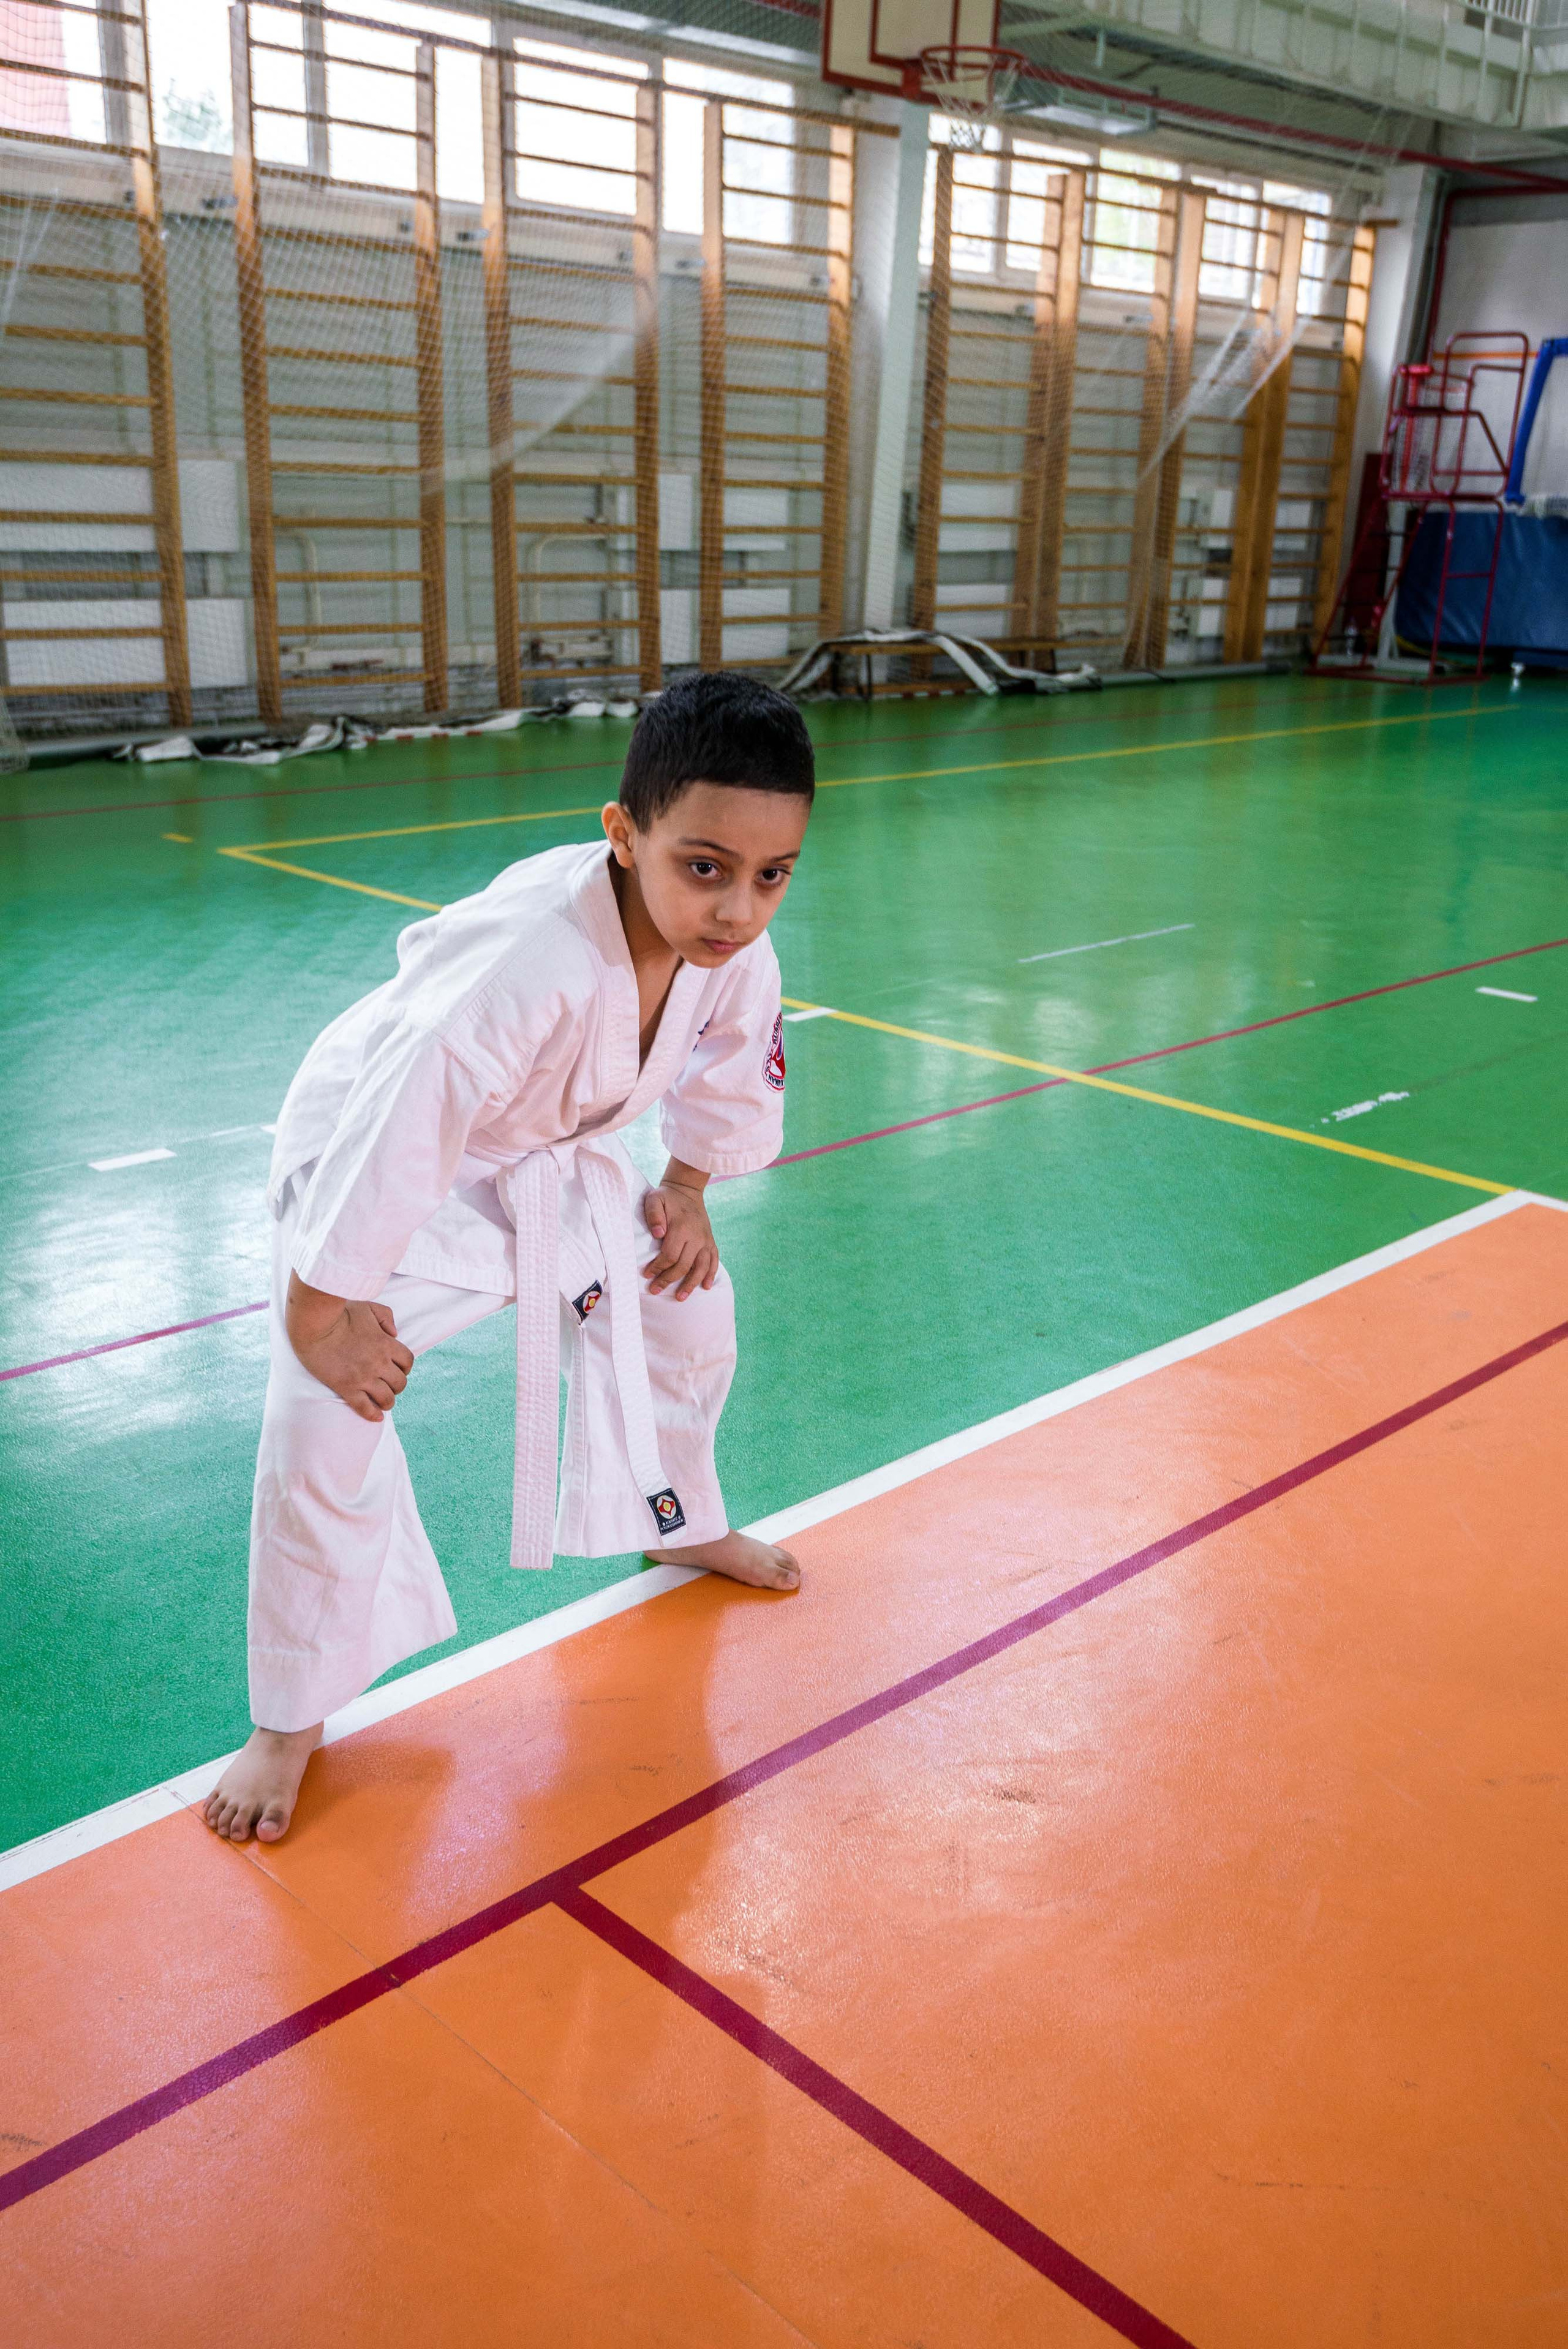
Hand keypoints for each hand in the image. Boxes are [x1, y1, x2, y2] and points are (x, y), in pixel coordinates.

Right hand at [286, 1275, 412, 1421]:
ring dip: (388, 1401)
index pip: (408, 1362)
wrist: (314, 1325)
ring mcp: (363, 1377)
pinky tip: (376, 1416)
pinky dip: (373, 1414)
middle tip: (388, 1384)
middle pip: (400, 1383)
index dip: (405, 1367)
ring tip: (382, 1400)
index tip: (398, 1368)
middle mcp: (379, 1363)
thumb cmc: (340, 1313)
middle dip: (397, 1384)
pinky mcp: (346, 1387)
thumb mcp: (368, 1307)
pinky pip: (365, 1408)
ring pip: (387, 1399)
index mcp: (386, 1344)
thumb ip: (386, 1317)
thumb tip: (394, 1334)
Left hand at [643, 1179, 718, 1300]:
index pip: (670, 1255)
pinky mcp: (711, 1241)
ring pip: (701, 1267)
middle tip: (655, 1290)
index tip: (647, 1274)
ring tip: (680, 1298)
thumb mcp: (654, 1199)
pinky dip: (711, 1274)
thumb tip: (658, 1234)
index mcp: (681, 1227)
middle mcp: (696, 1236)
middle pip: (684, 1265)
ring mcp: (705, 1239)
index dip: (658, 1267)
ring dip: (691, 1284)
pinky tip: (705, 1287)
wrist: (687, 1190)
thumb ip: (654, 1215)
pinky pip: (714, 1260)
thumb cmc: (667, 1197)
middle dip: (669, 1280)